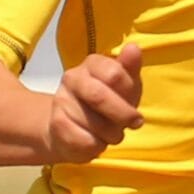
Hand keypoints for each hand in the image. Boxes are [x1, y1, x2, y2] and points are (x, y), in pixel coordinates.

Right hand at [46, 43, 143, 162]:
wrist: (72, 129)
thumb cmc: (106, 105)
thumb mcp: (125, 87)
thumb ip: (130, 68)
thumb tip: (133, 48)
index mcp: (92, 63)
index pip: (114, 74)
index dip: (130, 94)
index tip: (135, 107)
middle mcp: (72, 78)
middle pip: (100, 97)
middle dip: (122, 116)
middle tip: (132, 124)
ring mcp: (61, 101)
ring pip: (96, 124)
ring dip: (112, 135)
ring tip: (109, 133)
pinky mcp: (57, 125)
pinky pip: (86, 141)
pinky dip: (97, 146)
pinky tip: (94, 141)